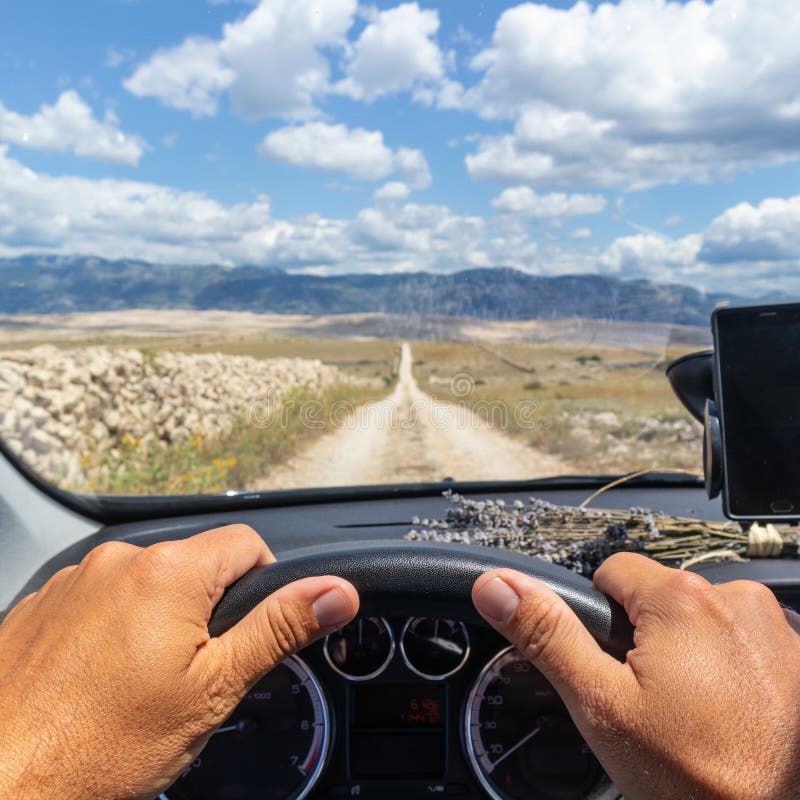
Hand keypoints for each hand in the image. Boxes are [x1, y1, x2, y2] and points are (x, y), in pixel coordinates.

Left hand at [0, 525, 358, 799]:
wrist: (1, 781)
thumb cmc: (101, 746)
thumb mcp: (214, 688)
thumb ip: (281, 628)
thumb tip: (337, 592)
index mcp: (168, 571)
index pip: (247, 543)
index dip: (262, 586)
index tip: (245, 633)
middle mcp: (117, 561)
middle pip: (195, 564)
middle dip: (206, 608)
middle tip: (191, 671)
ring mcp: (72, 580)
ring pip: (146, 583)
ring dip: (157, 617)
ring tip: (138, 681)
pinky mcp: (41, 604)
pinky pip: (99, 599)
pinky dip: (111, 628)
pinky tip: (99, 678)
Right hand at [472, 554, 799, 799]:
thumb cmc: (698, 779)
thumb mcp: (601, 704)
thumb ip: (546, 634)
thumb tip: (496, 585)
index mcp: (682, 599)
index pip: (612, 572)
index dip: (602, 620)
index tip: (616, 666)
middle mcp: (738, 599)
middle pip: (660, 599)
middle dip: (648, 640)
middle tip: (656, 702)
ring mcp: (779, 629)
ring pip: (704, 622)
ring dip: (695, 655)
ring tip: (698, 714)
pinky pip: (746, 644)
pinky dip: (735, 670)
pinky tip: (734, 716)